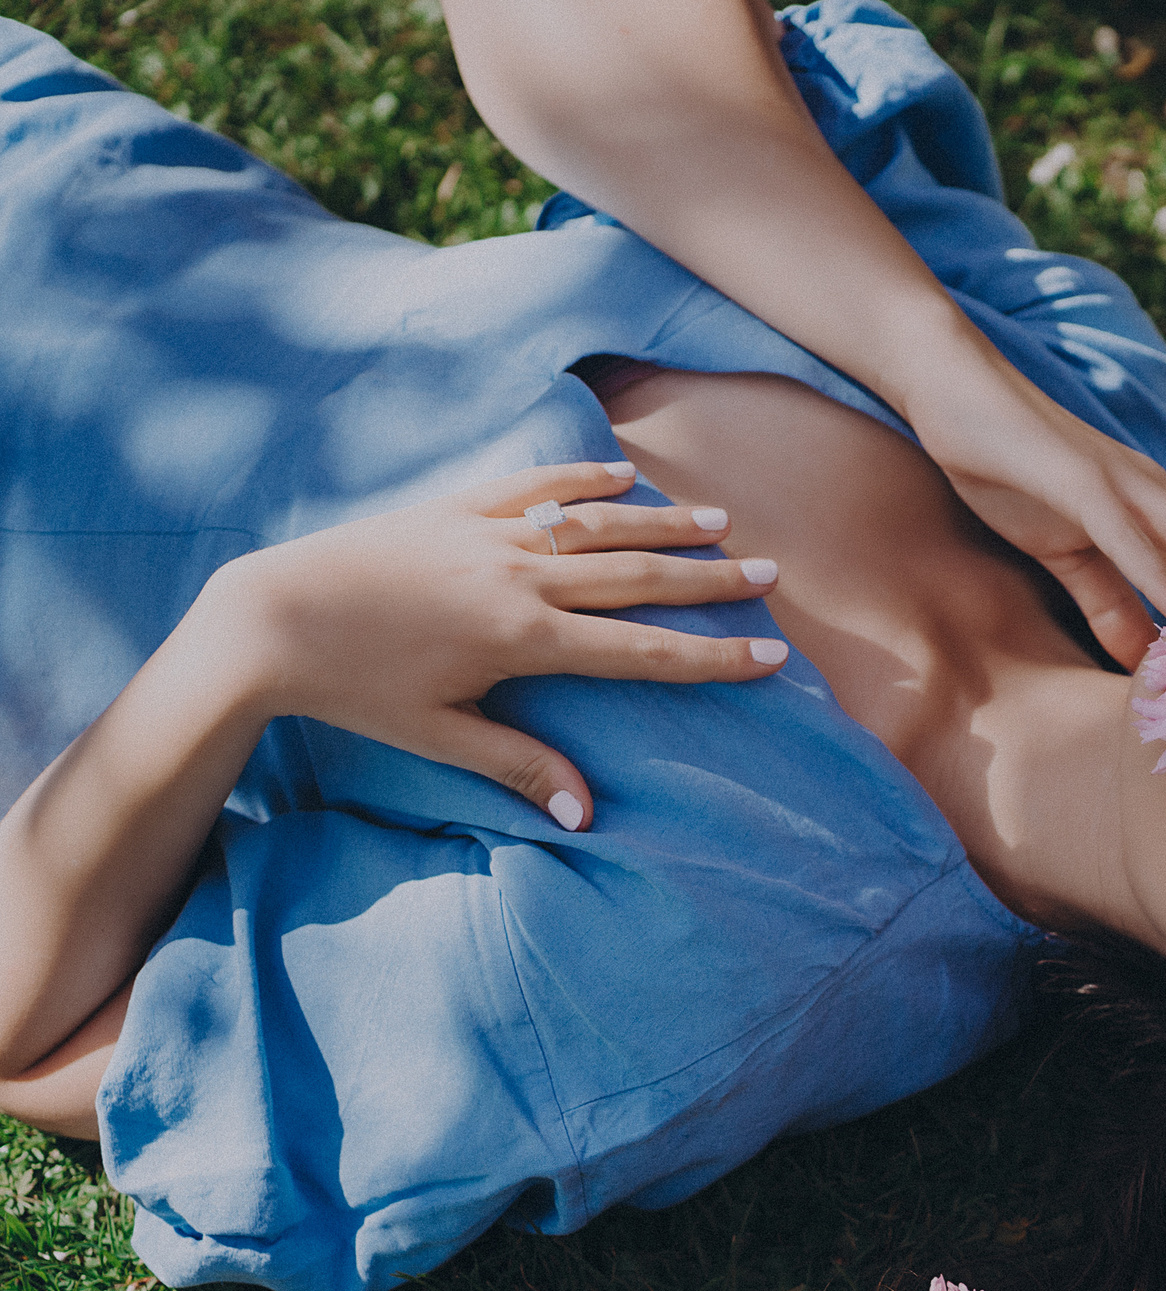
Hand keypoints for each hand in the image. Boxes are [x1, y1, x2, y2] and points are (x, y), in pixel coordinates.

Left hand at [219, 462, 784, 828]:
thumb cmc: (355, 690)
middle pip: (637, 576)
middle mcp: (517, 578)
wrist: (270, 619)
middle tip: (770, 576)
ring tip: (720, 523)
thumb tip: (586, 813)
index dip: (711, 657)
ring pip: (596, 524)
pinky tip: (622, 476)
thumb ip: (519, 765)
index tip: (768, 656)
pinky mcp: (453, 508)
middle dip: (710, 580)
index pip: (640, 651)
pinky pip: (533, 487)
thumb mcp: (440, 736)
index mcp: (522, 640)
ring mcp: (487, 535)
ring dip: (663, 522)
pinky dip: (581, 479)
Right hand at [900, 341, 1165, 672]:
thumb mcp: (1062, 552)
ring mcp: (1120, 485)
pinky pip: (1125, 536)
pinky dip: (1156, 575)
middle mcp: (1152, 495)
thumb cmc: (1010, 467)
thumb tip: (1139, 658)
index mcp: (1151, 512)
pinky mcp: (1079, 482)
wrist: (953, 388)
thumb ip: (1105, 602)